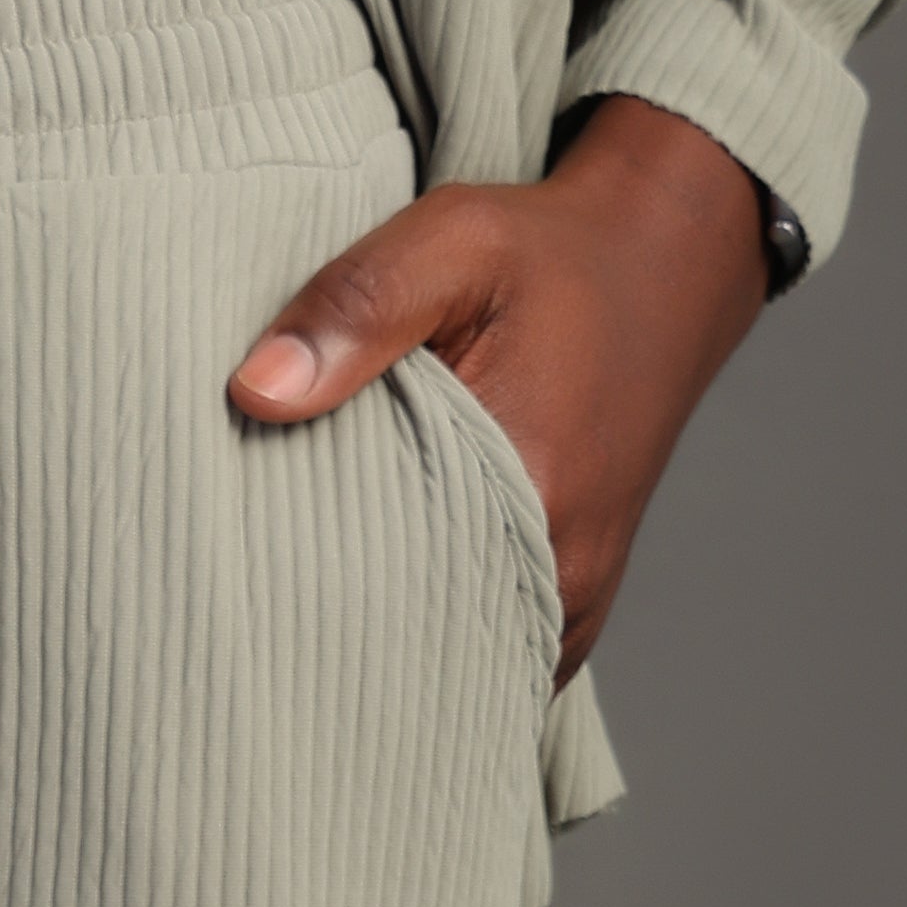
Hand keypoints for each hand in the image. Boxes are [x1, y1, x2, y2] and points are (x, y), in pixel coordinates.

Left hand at [227, 97, 769, 685]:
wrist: (664, 263)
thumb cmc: (554, 252)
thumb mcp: (454, 240)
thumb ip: (357, 306)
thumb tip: (255, 391)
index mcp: (528, 494)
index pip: (382, 599)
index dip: (304, 599)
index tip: (242, 586)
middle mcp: (558, 573)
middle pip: (415, 650)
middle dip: (338, 638)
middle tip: (260, 608)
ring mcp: (572, 603)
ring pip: (455, 666)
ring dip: (390, 646)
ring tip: (315, 616)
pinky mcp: (573, 608)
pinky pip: (490, 658)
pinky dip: (435, 641)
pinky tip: (384, 608)